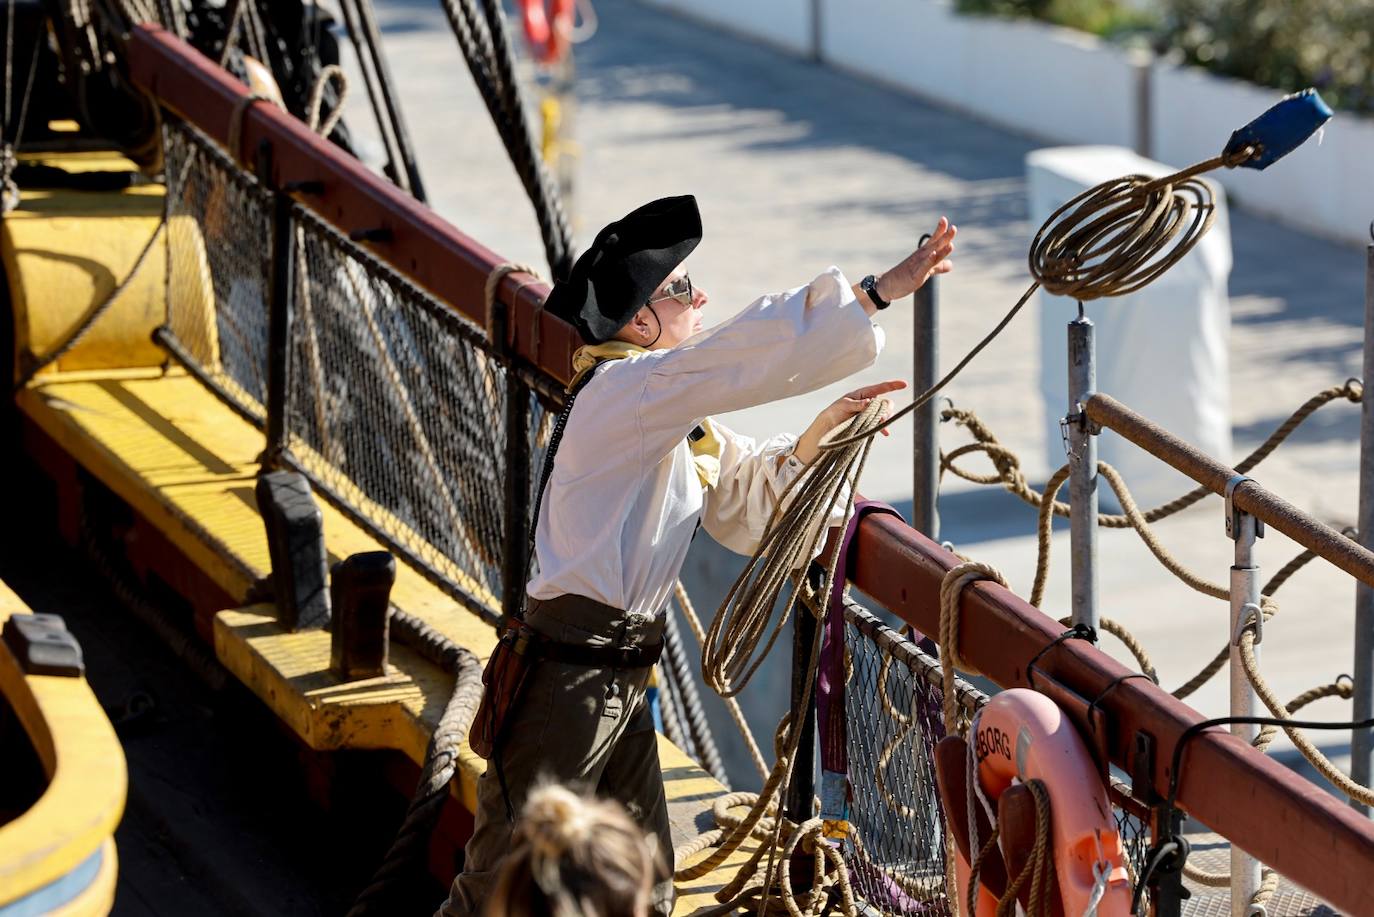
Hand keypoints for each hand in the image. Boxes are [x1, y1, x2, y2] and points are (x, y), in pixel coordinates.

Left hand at [793, 380, 907, 463]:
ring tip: (878, 424)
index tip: (904, 384)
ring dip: (884, 418)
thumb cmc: (834, 411)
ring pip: (884, 414)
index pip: (880, 388)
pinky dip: (882, 428)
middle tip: (883, 416)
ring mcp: (869, 413)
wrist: (828, 426)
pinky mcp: (868, 424)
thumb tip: (869, 402)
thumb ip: (856, 404)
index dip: (893, 385)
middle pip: (885, 403)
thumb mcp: (843, 406)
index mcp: (863, 394)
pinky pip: (879, 424)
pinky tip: (885, 432)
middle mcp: (869, 403)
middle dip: (887, 409)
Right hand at [873, 217, 955, 304]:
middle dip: (945, 237)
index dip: (940, 231)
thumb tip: (950, 264)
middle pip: (935, 245)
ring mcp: (918, 265)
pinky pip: (923, 267)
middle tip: (954, 228)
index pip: (934, 240)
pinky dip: (928, 260)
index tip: (944, 219)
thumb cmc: (905, 277)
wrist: (887, 286)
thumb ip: (938, 267)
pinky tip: (933, 254)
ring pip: (932, 255)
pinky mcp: (915, 276)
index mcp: (923, 254)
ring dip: (941, 249)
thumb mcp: (925, 272)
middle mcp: (921, 257)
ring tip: (950, 242)